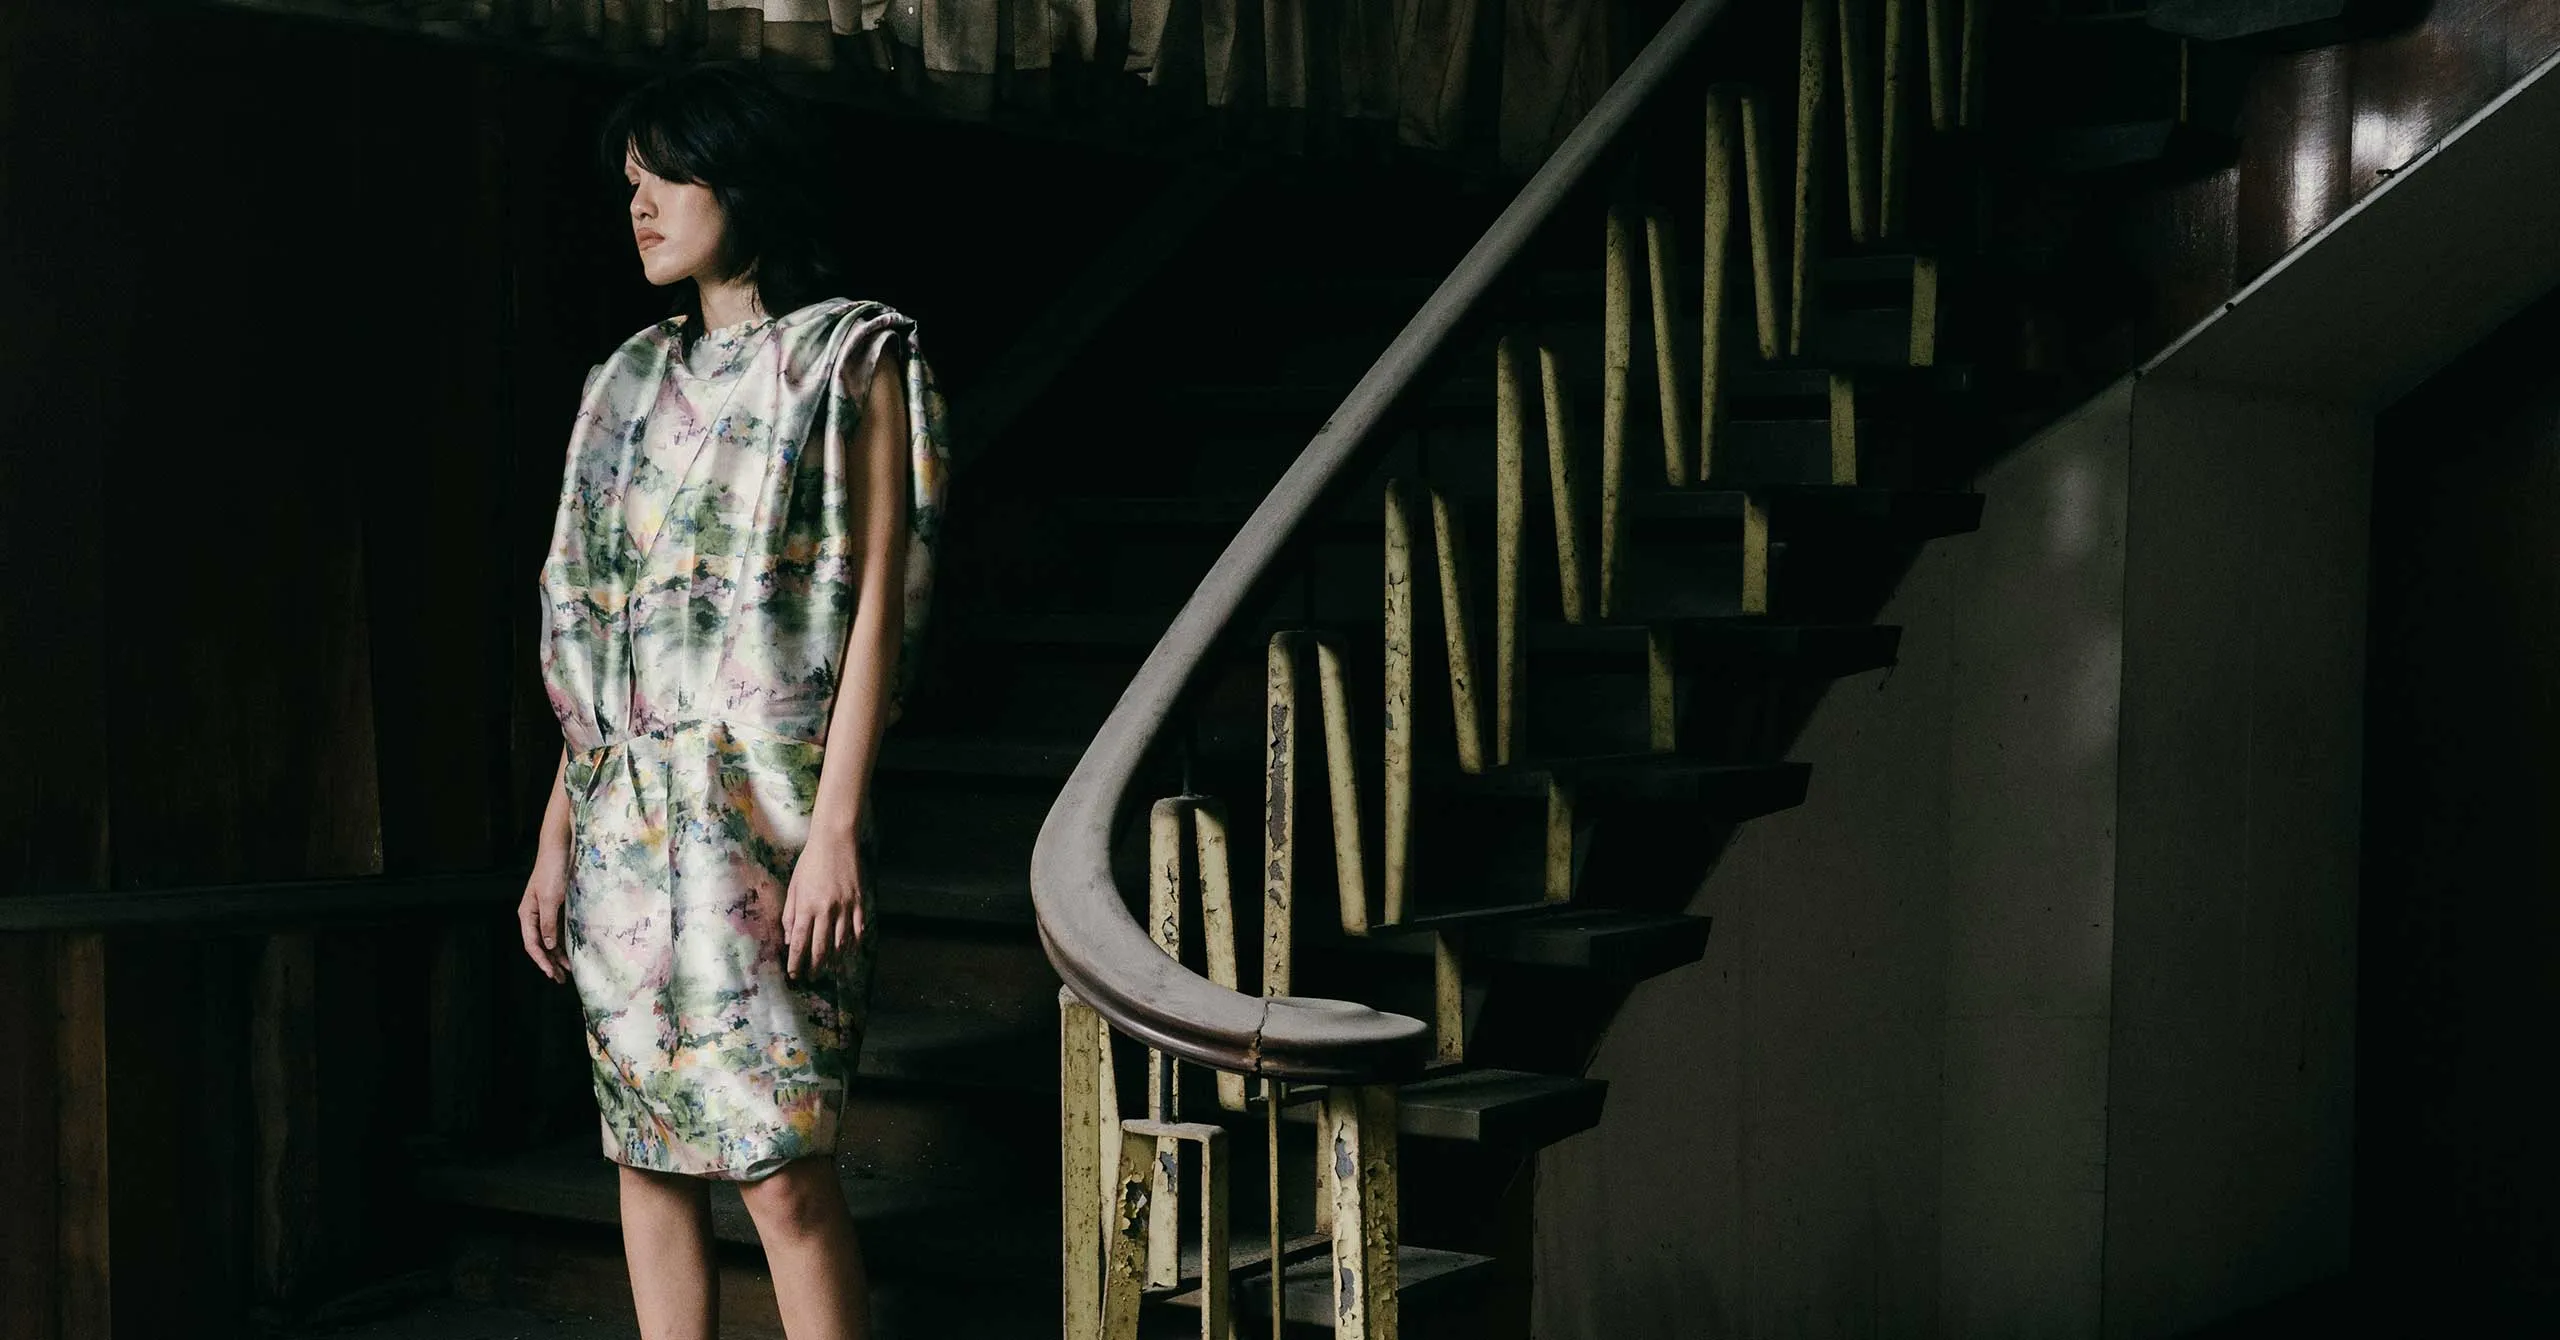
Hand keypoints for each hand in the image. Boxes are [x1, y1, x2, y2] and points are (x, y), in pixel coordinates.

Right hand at [518, 857, 572, 984]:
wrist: (559, 849)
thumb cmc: (552, 871)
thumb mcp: (550, 899)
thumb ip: (548, 923)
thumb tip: (547, 945)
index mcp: (527, 914)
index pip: (531, 944)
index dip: (541, 961)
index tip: (551, 974)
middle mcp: (534, 915)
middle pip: (540, 945)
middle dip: (549, 963)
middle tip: (560, 980)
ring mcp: (546, 911)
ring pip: (550, 939)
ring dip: (558, 955)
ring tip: (568, 971)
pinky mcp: (557, 907)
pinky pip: (559, 930)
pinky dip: (564, 942)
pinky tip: (572, 951)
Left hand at [782, 830, 867, 982]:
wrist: (835, 841)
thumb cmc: (810, 862)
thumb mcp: (794, 887)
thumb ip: (790, 914)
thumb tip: (790, 939)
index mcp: (806, 907)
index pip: (800, 943)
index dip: (796, 962)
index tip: (794, 975)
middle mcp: (826, 910)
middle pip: (821, 948)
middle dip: (815, 967)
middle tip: (812, 977)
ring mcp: (845, 907)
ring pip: (841, 942)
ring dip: (835, 958)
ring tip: (830, 968)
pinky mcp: (858, 901)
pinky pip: (858, 927)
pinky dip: (854, 941)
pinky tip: (850, 949)